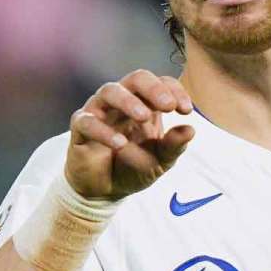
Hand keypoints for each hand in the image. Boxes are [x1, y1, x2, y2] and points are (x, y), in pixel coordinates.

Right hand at [65, 70, 194, 199]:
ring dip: (128, 102)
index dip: (174, 91)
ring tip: (144, 117)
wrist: (105, 191)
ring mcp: (99, 112)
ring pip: (109, 91)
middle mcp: (122, 101)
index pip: (161, 83)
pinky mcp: (80, 129)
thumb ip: (174, 146)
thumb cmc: (134, 167)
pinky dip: (104, 131)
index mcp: (145, 104)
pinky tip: (120, 144)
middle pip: (136, 78)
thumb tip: (190, 130)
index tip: (186, 110)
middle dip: (154, 88)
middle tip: (168, 106)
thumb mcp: (161, 161)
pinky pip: (87, 121)